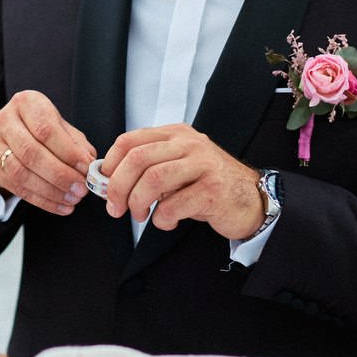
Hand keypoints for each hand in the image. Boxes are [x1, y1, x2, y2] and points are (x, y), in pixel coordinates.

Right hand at [0, 90, 95, 214]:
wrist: (10, 134)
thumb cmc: (43, 128)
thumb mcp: (61, 127)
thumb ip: (76, 144)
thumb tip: (89, 166)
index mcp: (26, 103)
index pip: (45, 129)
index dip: (67, 151)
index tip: (86, 168)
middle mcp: (5, 120)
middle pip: (31, 152)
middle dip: (59, 174)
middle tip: (81, 189)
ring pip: (21, 173)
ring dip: (50, 190)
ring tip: (72, 199)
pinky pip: (16, 187)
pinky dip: (41, 200)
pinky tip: (60, 206)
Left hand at [98, 124, 264, 238]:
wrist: (251, 200)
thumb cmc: (207, 186)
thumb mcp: (178, 167)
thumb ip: (149, 167)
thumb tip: (109, 181)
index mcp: (176, 134)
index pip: (130, 141)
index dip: (110, 165)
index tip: (104, 186)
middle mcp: (189, 144)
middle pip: (138, 159)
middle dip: (118, 187)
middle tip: (115, 208)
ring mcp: (203, 164)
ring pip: (153, 179)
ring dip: (137, 203)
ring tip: (139, 216)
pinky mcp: (213, 190)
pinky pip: (173, 205)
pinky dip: (162, 219)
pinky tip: (166, 222)